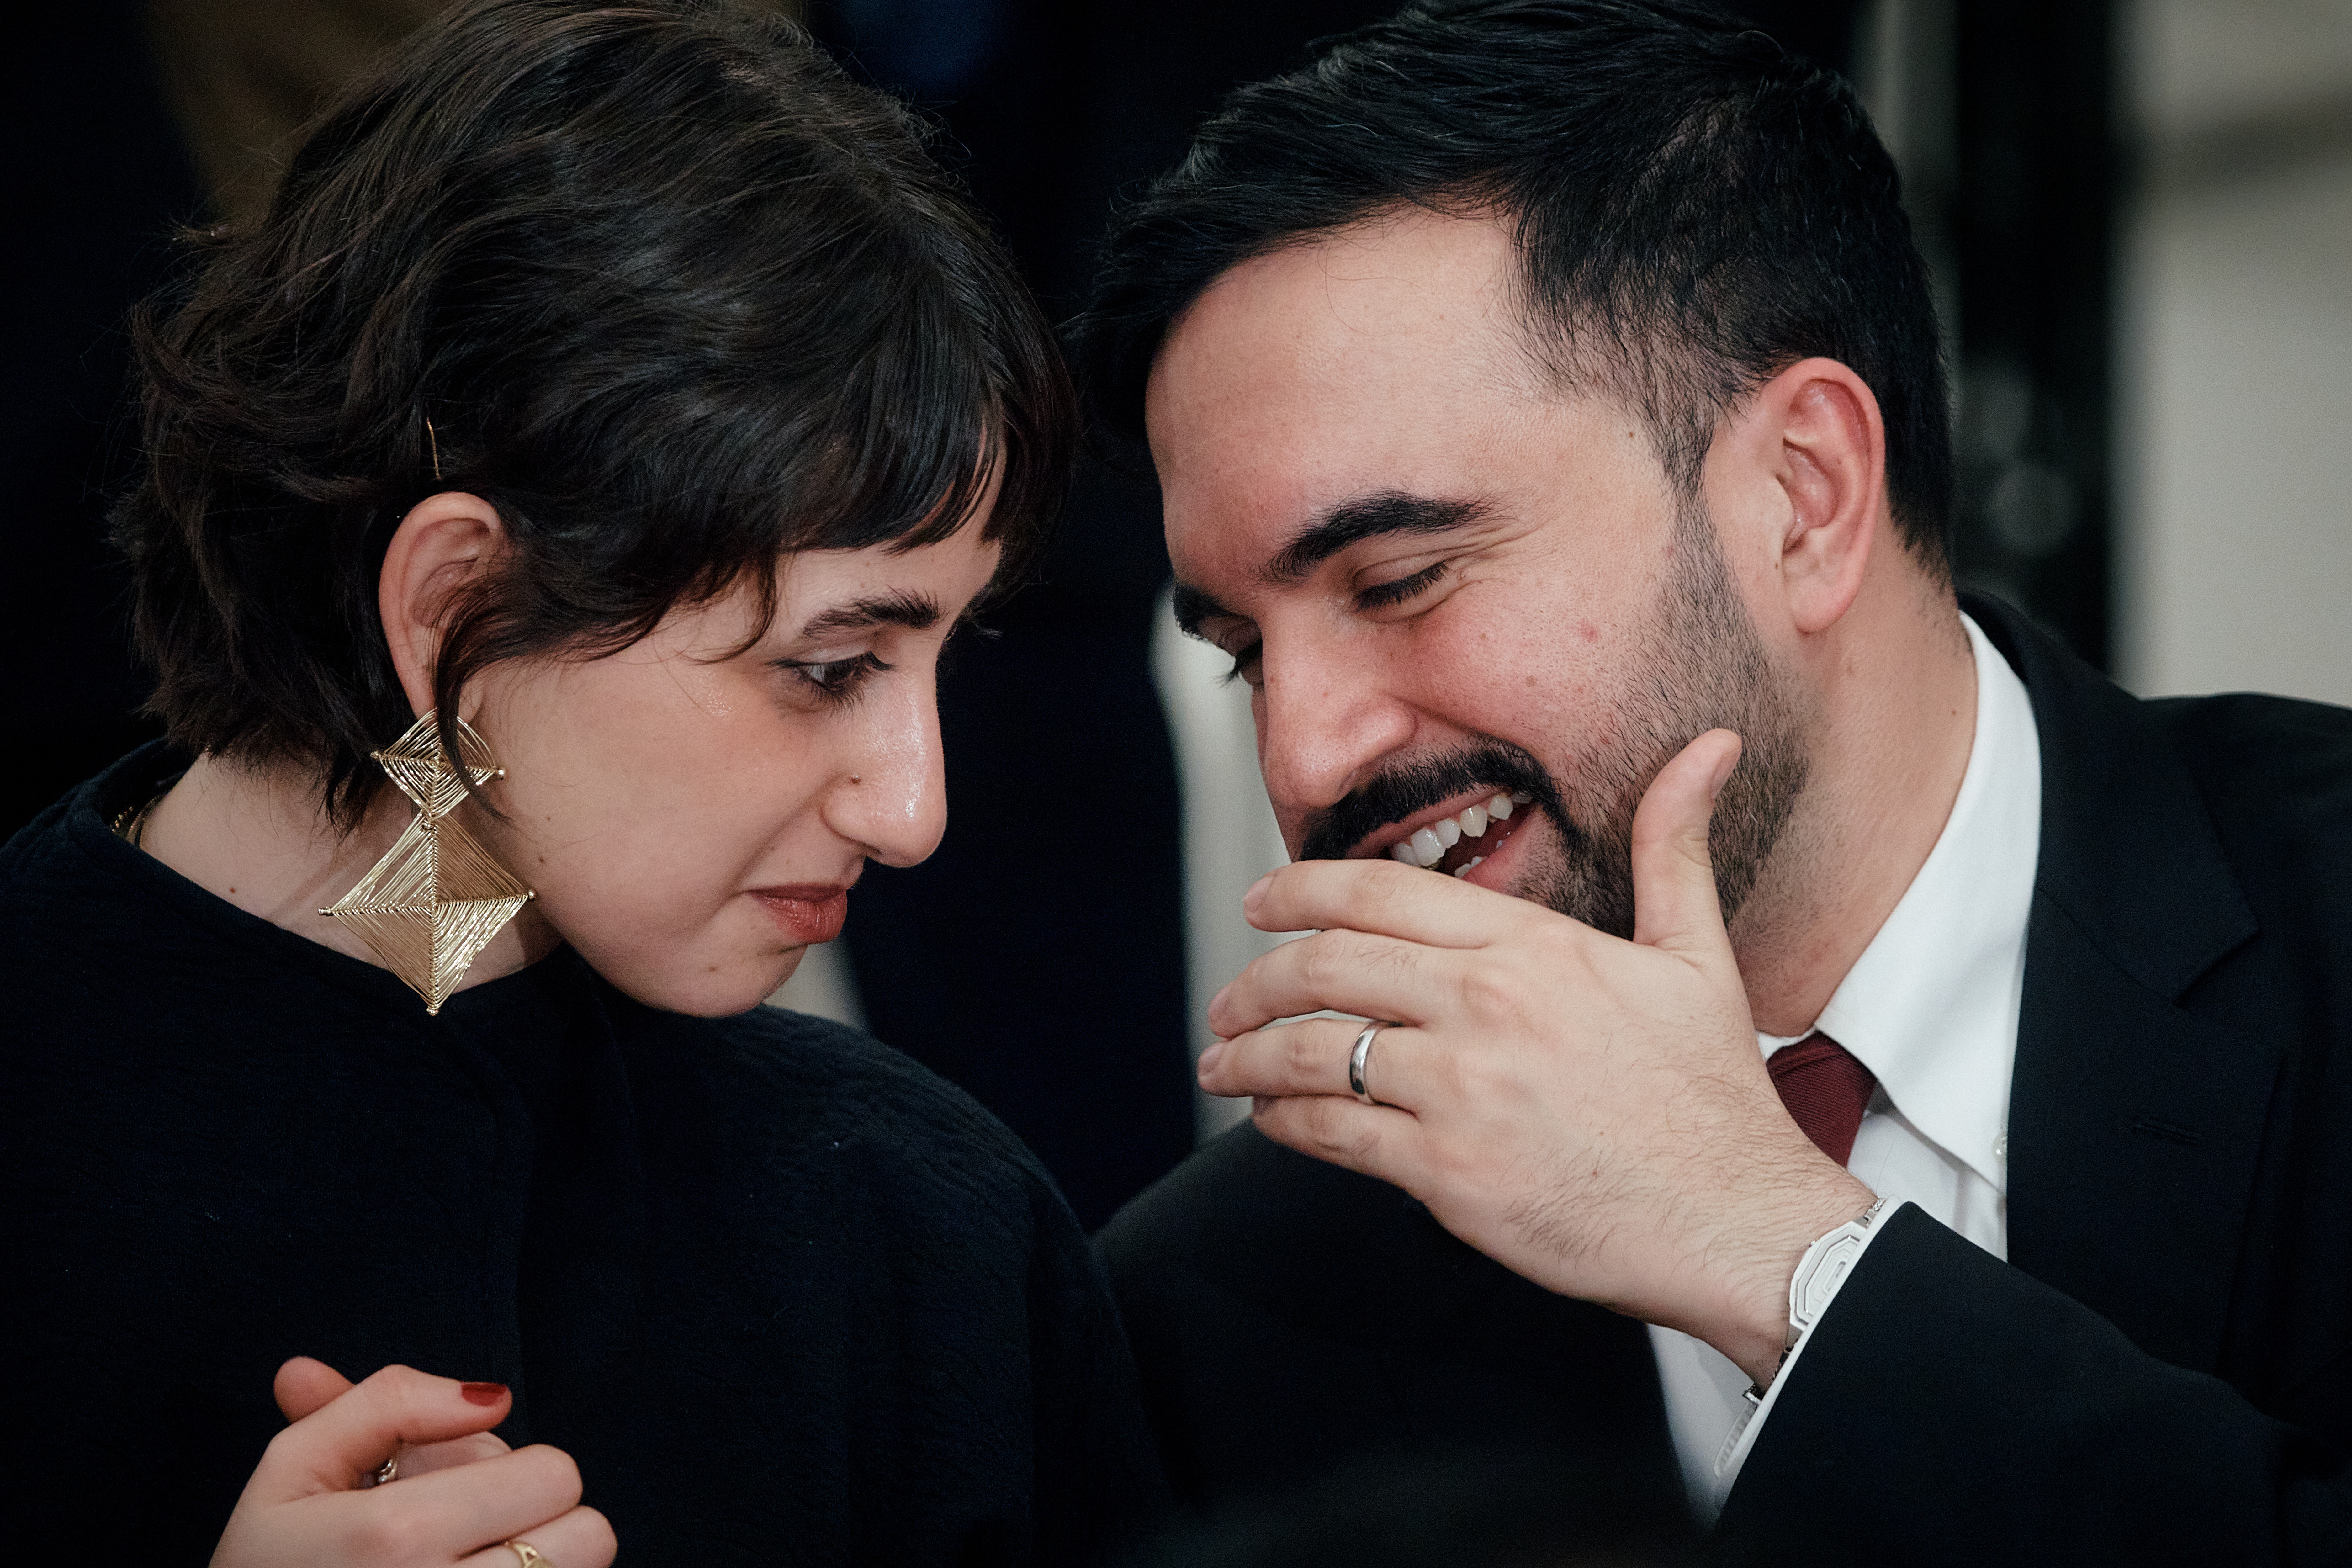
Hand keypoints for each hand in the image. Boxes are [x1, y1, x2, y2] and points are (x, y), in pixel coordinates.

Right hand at [210, 1360, 616, 1567]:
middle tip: (471, 1533)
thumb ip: (385, 1403)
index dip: (515, 1469)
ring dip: (540, 1565)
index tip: (462, 1489)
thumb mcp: (293, 1469)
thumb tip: (488, 1396)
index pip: (554, 1473)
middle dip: (537, 1520)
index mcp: (397, 1536)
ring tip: (469, 1566)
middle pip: (589, 1534)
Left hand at [1197, 730, 1873, 1384]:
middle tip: (1227, 996)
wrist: (1740, 1223)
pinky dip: (1285, 1123)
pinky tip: (1270, 1120)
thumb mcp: (1698, 955)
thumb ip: (1673, 847)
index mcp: (1532, 948)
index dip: (1299, 891)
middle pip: (1326, 966)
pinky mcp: (1447, 1172)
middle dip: (1255, 978)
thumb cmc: (1714, 1100)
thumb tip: (1708, 747)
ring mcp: (1460, 1090)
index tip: (1259, 903)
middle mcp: (1484, 1006)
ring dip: (1247, 1055)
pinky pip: (1333, 1134)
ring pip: (1312, 1053)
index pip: (1378, 893)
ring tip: (1222, 1062)